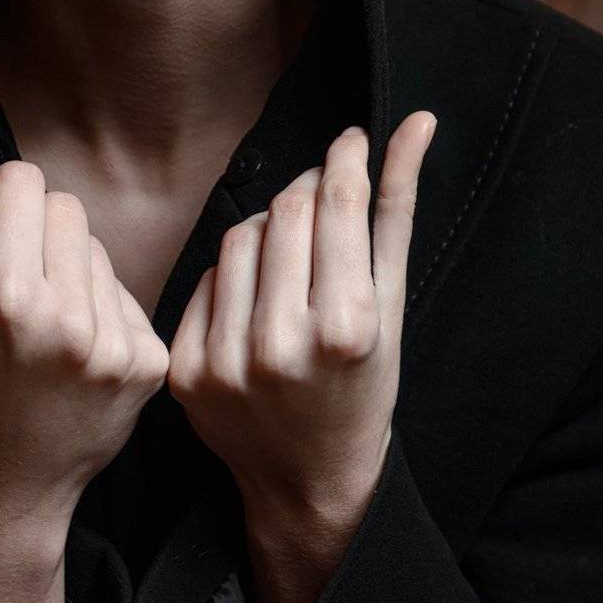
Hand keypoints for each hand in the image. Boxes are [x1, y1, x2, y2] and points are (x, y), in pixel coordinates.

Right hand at [0, 121, 169, 549]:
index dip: (4, 205)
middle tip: (17, 289)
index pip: (29, 182)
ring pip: (99, 248)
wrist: (3, 488)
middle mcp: (67, 318)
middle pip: (68, 209)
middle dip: (39, 234)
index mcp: (5, 295)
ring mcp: (114, 343)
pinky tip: (76, 350)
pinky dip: (102, 308)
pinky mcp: (149, 363)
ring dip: (73, 270)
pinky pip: (127, 291)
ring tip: (45, 325)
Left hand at [166, 113, 435, 522]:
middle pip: (284, 211)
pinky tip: (258, 295)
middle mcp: (282, 344)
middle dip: (307, 190)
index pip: (335, 203)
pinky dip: (233, 274)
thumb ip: (399, 207)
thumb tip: (417, 123)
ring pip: (239, 235)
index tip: (349, 141)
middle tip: (323, 194)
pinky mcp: (186, 371)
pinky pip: (205, 278)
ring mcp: (226, 361)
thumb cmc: (365, 385)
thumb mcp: (394, 305)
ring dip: (268, 227)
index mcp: (346, 328)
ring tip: (293, 254)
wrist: (310, 479)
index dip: (344, 158)